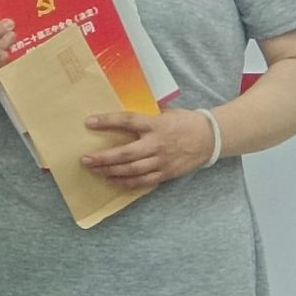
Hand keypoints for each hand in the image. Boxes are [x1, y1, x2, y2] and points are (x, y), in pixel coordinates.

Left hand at [80, 107, 215, 189]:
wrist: (210, 138)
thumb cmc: (185, 121)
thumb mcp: (166, 112)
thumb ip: (146, 115)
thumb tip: (123, 114)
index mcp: (156, 124)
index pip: (127, 121)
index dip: (107, 121)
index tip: (89, 122)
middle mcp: (157, 144)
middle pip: (125, 153)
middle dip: (103, 157)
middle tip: (85, 159)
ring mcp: (161, 161)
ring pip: (131, 170)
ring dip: (110, 171)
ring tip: (94, 171)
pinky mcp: (165, 173)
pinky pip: (142, 181)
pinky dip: (126, 183)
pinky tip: (112, 181)